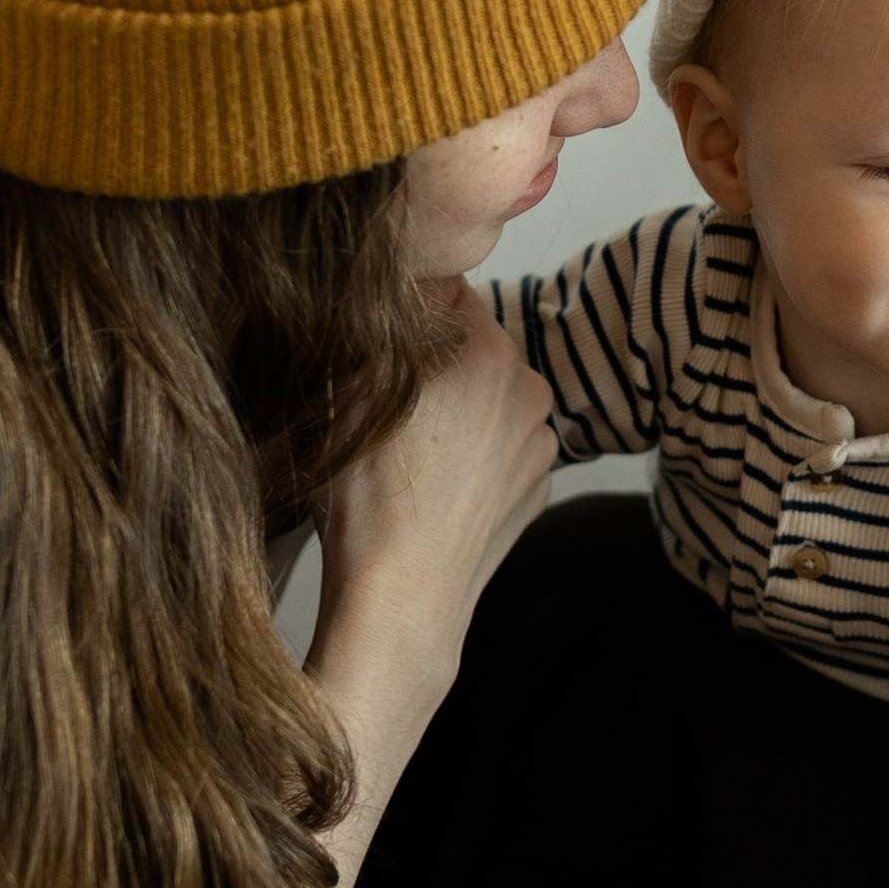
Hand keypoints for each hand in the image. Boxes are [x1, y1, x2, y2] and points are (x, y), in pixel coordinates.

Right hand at [311, 289, 554, 699]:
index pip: (449, 292)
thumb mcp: (350, 391)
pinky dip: (475, 456)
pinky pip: (502, 448)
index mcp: (488, 351)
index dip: (409, 312)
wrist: (403, 598)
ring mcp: (539, 443)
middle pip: (474, 347)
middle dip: (436, 364)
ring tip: (411, 455)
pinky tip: (437, 486)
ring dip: (459, 410)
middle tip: (388, 404)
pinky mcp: (537, 487)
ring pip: (491, 399)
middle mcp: (529, 389)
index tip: (382, 344)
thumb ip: (380, 326)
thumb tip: (395, 289)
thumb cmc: (369, 500)